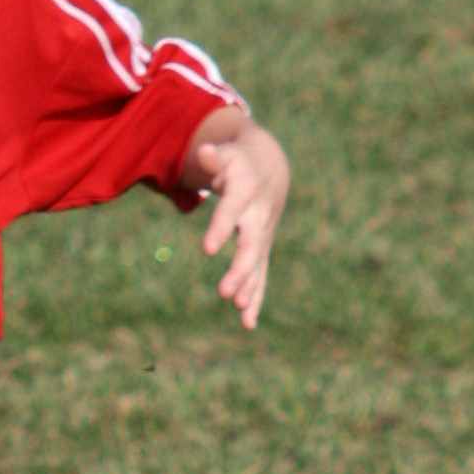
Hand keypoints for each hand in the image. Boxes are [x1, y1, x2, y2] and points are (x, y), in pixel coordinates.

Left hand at [188, 116, 289, 330]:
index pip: (232, 212)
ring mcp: (263, 235)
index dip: (221, 229)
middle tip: (225, 293)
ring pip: (258, 265)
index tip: (208, 250)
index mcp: (246, 192)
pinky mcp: (262, 249)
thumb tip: (203, 151)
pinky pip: (260, 275)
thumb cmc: (238, 161)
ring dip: (251, 289)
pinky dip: (256, 298)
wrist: (270, 168)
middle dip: (240, 270)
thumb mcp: (227, 153)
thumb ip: (213, 157)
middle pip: (251, 246)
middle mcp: (258, 216)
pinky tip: (248, 322)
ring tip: (241, 312)